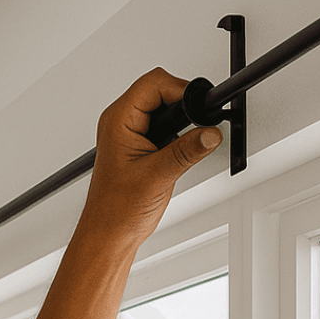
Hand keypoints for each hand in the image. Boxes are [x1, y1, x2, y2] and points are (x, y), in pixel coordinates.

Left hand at [80, 68, 222, 245]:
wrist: (109, 235)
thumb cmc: (115, 211)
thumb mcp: (157, 177)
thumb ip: (187, 151)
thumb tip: (210, 133)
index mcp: (118, 121)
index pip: (154, 83)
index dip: (182, 90)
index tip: (200, 107)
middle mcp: (121, 123)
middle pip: (161, 90)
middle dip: (184, 105)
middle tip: (199, 123)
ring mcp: (130, 134)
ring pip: (165, 108)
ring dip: (181, 122)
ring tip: (188, 142)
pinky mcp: (140, 147)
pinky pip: (164, 127)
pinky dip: (178, 135)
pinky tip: (180, 153)